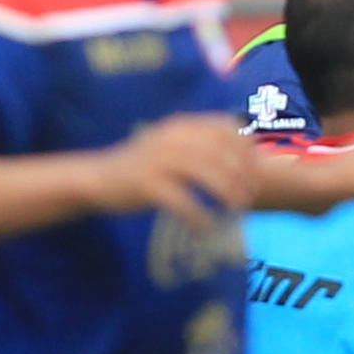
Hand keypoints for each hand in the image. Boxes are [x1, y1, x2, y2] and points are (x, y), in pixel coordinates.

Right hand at [103, 110, 258, 220]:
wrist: (97, 178)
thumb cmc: (141, 166)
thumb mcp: (170, 146)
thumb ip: (200, 146)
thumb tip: (242, 159)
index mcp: (180, 126)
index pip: (225, 127)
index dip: (245, 148)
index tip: (255, 170)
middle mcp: (172, 138)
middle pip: (220, 152)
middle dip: (241, 176)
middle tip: (249, 197)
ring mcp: (158, 160)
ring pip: (206, 174)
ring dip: (226, 193)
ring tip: (236, 210)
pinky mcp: (147, 184)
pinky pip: (182, 201)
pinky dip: (199, 215)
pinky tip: (206, 227)